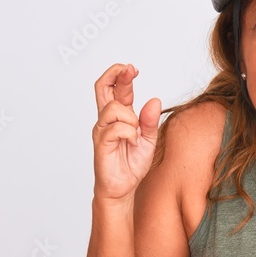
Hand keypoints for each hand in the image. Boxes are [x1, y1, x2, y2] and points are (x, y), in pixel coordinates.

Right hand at [92, 63, 161, 202]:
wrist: (123, 188)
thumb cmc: (132, 164)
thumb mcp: (149, 140)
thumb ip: (150, 121)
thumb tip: (155, 100)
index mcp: (120, 116)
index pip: (117, 89)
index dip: (123, 75)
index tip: (133, 68)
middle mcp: (107, 120)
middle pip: (102, 87)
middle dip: (115, 74)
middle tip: (129, 69)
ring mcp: (102, 130)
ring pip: (112, 108)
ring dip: (130, 118)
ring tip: (136, 133)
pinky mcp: (101, 143)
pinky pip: (116, 128)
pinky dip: (129, 133)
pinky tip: (132, 143)